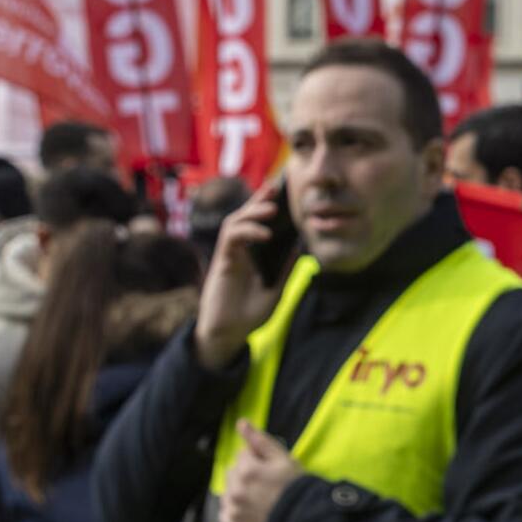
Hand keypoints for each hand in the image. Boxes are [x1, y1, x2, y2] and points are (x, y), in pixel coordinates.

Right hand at [195, 185, 290, 372]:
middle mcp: (240, 251)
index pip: (260, 224)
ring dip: (253, 212)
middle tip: (275, 187)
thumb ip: (285, 268)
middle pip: (245, 216)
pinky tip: (264, 234)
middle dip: (258, 200)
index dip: (267, 206)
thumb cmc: (249, 313)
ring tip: (272, 209)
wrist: (230, 334)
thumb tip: (299, 246)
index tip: (282, 191)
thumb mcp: (276, 289)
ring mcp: (230, 255)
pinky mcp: (222, 262)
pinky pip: (231, 238)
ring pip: (235, 222)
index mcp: (253, 254)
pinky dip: (247, 232)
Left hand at [221, 421, 304, 521]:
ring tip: (259, 499)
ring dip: (238, 491)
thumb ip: (260, 441)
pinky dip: (235, 511)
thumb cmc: (297, 488)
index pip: (243, 454)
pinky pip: (225, 513)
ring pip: (227, 492)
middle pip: (232, 472)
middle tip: (267, 483)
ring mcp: (232, 510)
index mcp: (246, 470)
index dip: (259, 459)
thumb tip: (241, 422)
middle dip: (245, 473)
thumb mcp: (284, 459)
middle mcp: (235, 490)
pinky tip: (251, 512)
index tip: (272, 469)